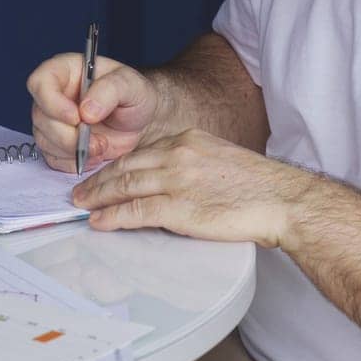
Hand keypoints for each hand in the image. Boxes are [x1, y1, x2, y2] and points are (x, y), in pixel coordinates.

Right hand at [27, 53, 165, 172]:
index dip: (52, 102)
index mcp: (65, 71)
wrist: (140, 121)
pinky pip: (52, 158)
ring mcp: (52, 121)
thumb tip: (86, 110)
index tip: (76, 118)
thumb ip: (110, 90)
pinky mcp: (56, 144)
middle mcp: (53, 95)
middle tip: (98, 142)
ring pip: (44, 140)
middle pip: (40, 116)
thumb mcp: (131, 84)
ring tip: (101, 147)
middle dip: (69, 135)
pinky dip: (73, 162)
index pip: (40, 82)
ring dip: (73, 150)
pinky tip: (94, 156)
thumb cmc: (133, 94)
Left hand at [70, 129, 306, 247]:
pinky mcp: (179, 208)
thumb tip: (169, 181)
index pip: (141, 152)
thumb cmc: (257, 186)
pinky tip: (99, 221)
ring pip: (124, 186)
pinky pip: (135, 211)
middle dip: (98, 180)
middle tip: (79, 191)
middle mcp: (177, 154)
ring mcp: (176, 180)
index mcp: (187, 139)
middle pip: (126, 167)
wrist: (281, 199)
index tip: (102, 175)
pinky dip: (112, 216)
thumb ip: (191, 164)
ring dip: (98, 197)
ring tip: (82, 206)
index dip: (116, 165)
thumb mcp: (219, 158)